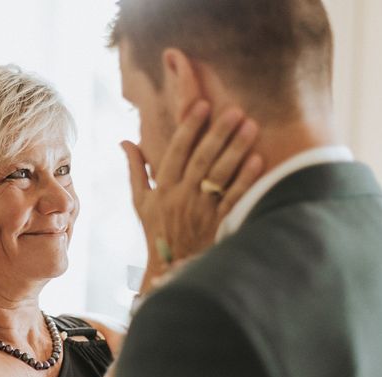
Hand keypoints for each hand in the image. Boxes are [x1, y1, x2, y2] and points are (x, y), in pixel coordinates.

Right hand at [122, 101, 262, 292]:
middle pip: (202, 159)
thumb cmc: (156, 230)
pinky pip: (234, 199)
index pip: (177, 151)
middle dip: (218, 133)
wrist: (170, 267)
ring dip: (236, 150)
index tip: (203, 105)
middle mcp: (182, 196)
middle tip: (234, 111)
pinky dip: (245, 180)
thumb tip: (124, 141)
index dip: (190, 128)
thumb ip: (135, 169)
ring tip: (250, 127)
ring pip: (220, 176)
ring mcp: (201, 210)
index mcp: (163, 188)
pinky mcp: (219, 223)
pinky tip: (257, 160)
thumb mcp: (140, 201)